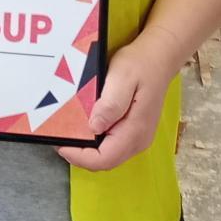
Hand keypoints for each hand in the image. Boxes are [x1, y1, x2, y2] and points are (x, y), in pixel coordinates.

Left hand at [57, 41, 175, 171]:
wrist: (158, 58)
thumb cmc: (140, 64)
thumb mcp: (122, 77)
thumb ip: (110, 104)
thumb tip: (94, 127)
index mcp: (135, 130)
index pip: (104, 159)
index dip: (80, 157)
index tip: (62, 143)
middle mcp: (138, 140)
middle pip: (104, 162)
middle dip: (80, 154)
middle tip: (62, 135)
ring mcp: (137, 138)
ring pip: (107, 156)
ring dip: (87, 149)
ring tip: (71, 130)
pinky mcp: (133, 133)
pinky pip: (111, 146)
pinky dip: (95, 142)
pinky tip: (86, 126)